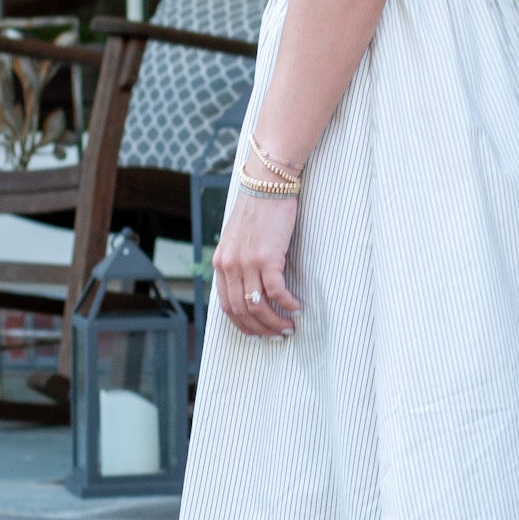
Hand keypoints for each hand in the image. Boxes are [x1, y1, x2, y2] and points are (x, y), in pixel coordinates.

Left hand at [212, 189, 303, 338]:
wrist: (266, 184)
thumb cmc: (258, 210)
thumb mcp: (238, 238)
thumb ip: (239, 261)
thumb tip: (251, 286)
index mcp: (221, 263)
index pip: (226, 306)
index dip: (242, 324)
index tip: (257, 333)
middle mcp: (230, 266)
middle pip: (242, 311)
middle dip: (260, 329)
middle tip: (277, 335)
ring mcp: (247, 262)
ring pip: (257, 305)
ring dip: (275, 321)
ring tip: (289, 326)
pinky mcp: (267, 257)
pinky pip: (276, 291)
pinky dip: (287, 304)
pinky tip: (297, 307)